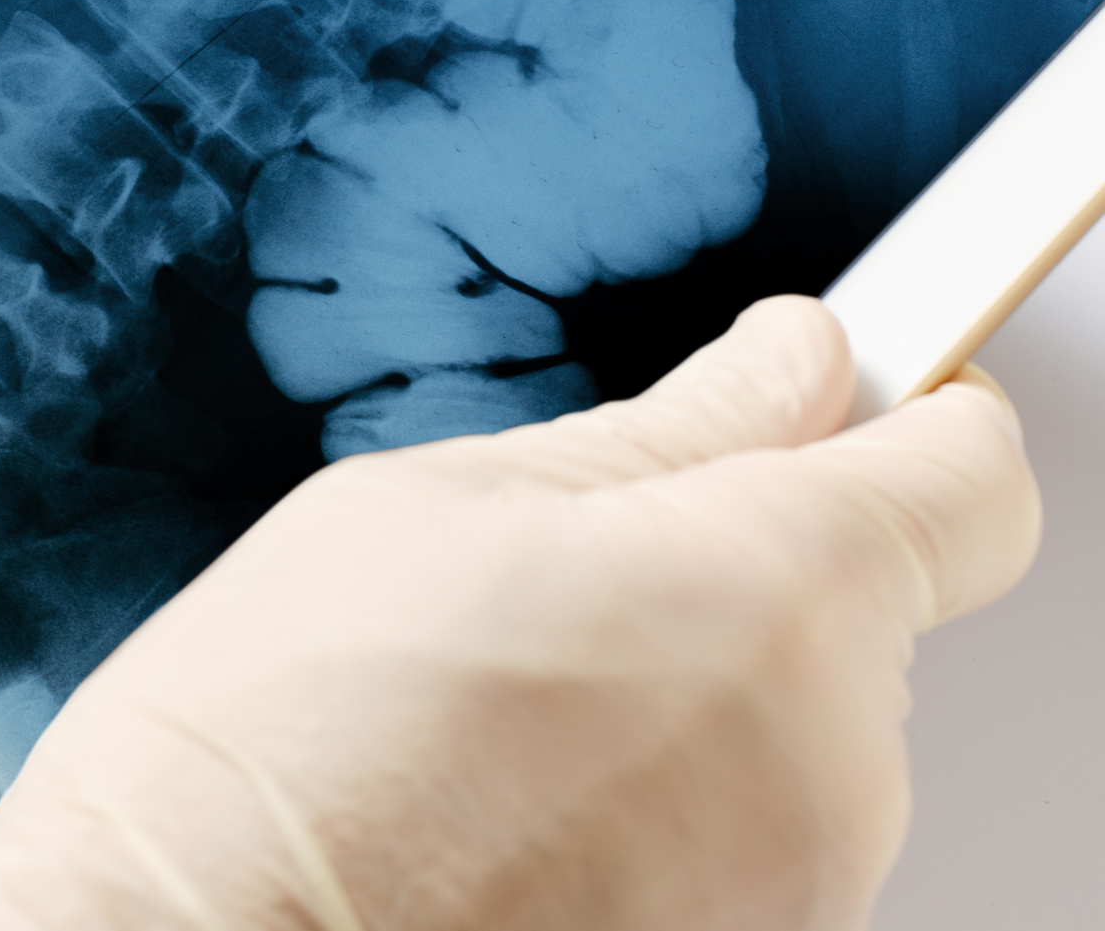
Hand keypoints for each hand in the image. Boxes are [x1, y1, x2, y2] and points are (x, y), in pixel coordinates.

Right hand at [0, 296, 1037, 930]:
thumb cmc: (275, 745)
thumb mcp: (443, 504)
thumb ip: (664, 429)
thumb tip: (787, 367)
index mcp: (769, 592)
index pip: (970, 476)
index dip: (911, 412)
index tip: (848, 393)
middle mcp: (830, 760)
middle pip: (867, 603)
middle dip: (746, 552)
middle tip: (572, 560)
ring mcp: (796, 887)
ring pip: (799, 723)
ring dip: (698, 684)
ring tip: (512, 695)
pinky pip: (750, 832)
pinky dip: (669, 797)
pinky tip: (517, 788)